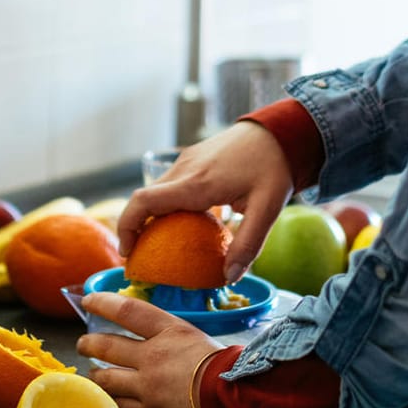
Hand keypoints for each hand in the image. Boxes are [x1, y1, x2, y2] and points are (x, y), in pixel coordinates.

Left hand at [79, 292, 224, 407]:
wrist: (236, 402)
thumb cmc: (224, 367)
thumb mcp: (197, 338)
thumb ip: (171, 335)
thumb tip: (152, 334)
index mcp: (169, 332)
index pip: (127, 311)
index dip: (103, 303)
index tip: (88, 301)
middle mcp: (153, 356)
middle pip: (106, 345)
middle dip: (88, 343)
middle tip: (83, 343)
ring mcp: (147, 387)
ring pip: (105, 378)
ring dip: (95, 373)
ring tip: (93, 372)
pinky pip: (117, 404)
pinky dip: (108, 398)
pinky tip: (105, 396)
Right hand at [119, 122, 293, 283]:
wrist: (280, 130)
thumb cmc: (274, 167)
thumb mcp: (268, 209)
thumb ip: (248, 244)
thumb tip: (230, 277)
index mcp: (196, 183)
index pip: (144, 201)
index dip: (127, 227)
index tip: (128, 252)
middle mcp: (184, 169)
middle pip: (143, 199)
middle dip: (135, 228)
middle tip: (142, 258)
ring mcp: (186, 160)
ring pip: (155, 191)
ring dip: (150, 217)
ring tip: (160, 245)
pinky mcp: (192, 158)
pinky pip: (168, 184)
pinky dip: (164, 205)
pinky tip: (181, 223)